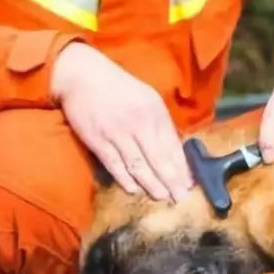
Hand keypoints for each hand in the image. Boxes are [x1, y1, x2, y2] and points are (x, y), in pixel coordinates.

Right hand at [50, 42, 192, 202]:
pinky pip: (114, 163)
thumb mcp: (146, 98)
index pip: (172, 144)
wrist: (84, 75)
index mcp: (155, 111)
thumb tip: (173, 148)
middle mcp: (140, 122)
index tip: (190, 183)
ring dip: (151, 183)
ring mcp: (118, 132)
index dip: (181, 166)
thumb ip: (158, 122)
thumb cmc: (118, 87)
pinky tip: (133, 189)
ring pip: (139, 163)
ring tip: (162, 197)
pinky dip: (124, 178)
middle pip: (159, 157)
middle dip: (172, 180)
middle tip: (181, 198)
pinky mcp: (98, 139)